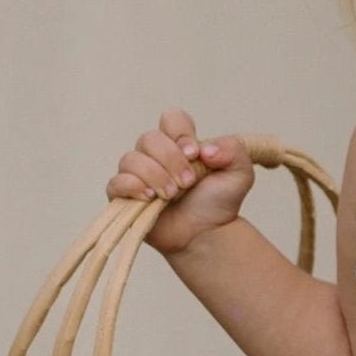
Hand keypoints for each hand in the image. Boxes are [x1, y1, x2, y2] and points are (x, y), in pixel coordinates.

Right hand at [105, 107, 254, 258]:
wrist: (207, 236)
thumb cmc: (218, 204)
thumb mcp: (240, 175)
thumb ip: (233, 151)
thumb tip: (206, 148)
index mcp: (179, 144)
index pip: (171, 119)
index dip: (180, 133)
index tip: (194, 154)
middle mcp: (155, 155)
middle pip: (149, 138)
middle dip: (171, 160)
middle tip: (188, 183)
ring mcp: (137, 174)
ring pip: (131, 159)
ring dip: (155, 176)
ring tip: (172, 195)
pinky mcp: (124, 196)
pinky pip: (116, 182)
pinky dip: (133, 186)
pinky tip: (150, 198)